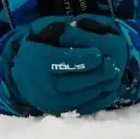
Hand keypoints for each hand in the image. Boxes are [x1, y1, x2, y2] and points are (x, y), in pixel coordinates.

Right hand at [4, 16, 126, 114]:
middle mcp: (43, 85)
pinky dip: (101, 100)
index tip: (99, 54)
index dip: (82, 59)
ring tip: (114, 74)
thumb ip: (65, 28)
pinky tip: (112, 88)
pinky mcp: (62, 111)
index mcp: (38, 61)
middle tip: (112, 64)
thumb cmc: (39, 46)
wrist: (25, 75)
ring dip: (102, 85)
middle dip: (98, 73)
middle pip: (76, 82)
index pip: (62, 62)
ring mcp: (53, 102)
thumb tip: (83, 27)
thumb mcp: (46, 29)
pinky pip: (85, 108)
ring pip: (83, 96)